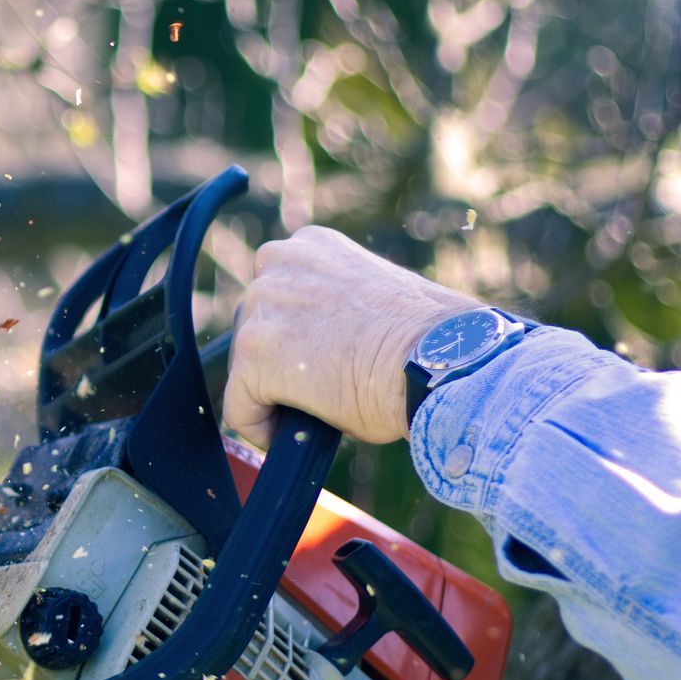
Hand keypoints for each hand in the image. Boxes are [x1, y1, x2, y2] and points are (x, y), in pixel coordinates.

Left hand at [225, 227, 477, 446]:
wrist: (440, 359)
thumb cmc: (428, 339)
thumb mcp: (372, 296)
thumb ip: (332, 306)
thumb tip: (318, 343)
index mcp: (311, 245)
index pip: (276, 291)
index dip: (293, 331)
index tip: (316, 357)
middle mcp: (278, 265)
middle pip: (255, 325)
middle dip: (280, 359)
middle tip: (321, 385)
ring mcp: (262, 310)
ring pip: (246, 366)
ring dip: (272, 390)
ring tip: (317, 406)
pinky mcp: (254, 357)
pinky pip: (240, 407)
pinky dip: (260, 426)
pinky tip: (292, 434)